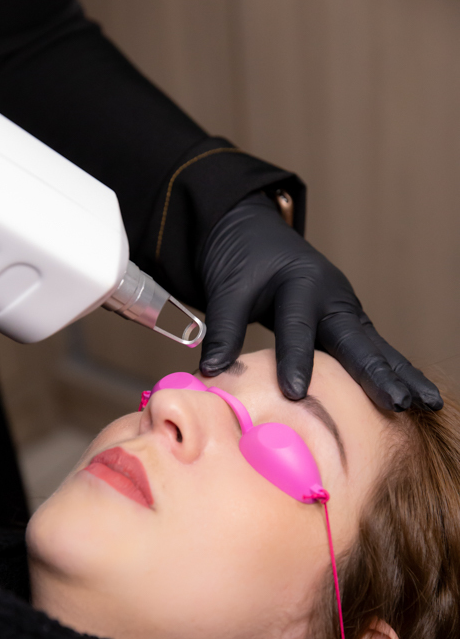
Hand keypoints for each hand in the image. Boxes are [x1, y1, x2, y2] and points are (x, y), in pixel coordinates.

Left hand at [198, 192, 441, 410]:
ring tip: (427, 404)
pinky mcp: (346, 323)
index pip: (297, 326)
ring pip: (375, 347)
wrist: (253, 234)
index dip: (294, 360)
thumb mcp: (227, 286)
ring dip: (400, 375)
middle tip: (397, 403)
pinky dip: (394, 371)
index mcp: (300, 282)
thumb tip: (211, 373)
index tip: (294, 393)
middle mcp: (332, 297)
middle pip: (356, 339)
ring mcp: (344, 310)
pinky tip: (416, 395)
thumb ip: (223, 328)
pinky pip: (372, 350)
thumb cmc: (242, 259)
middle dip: (377, 373)